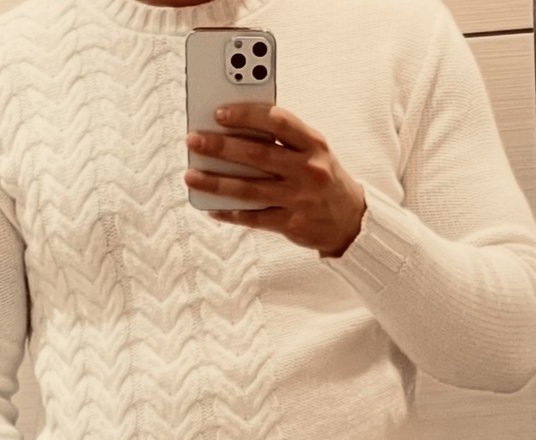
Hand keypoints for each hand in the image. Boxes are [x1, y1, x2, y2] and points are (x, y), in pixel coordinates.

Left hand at [184, 103, 365, 257]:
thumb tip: (232, 132)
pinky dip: (230, 214)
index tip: (219, 112)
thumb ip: (281, 141)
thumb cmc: (323, 178)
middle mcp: (308, 169)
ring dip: (216, 182)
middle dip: (221, 146)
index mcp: (314, 143)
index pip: (278, 120)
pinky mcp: (292, 224)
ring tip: (191, 176)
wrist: (351, 221)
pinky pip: (254, 218)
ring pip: (250, 189)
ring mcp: (300, 198)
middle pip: (258, 154)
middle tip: (193, 140)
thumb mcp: (312, 152)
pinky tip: (211, 209)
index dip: (246, 114)